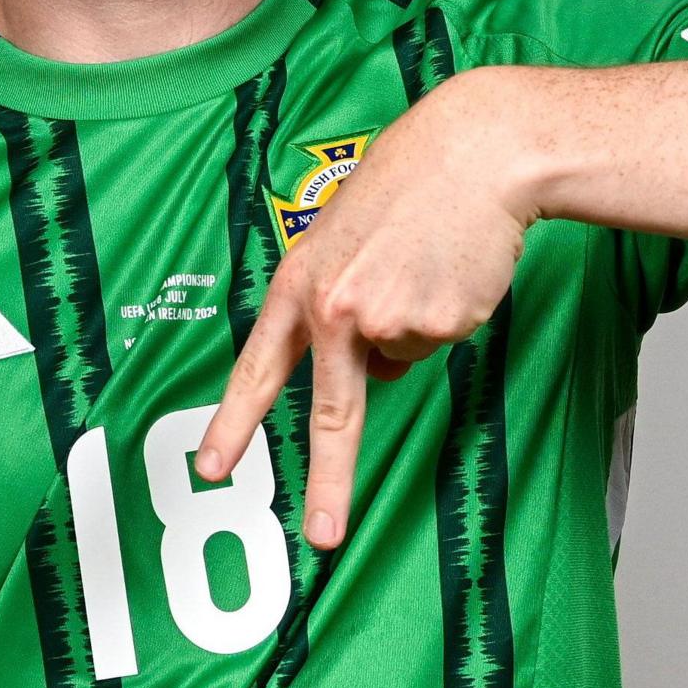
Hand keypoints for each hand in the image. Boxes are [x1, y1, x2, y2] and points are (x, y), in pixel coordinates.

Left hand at [196, 70, 539, 544]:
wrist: (476, 151)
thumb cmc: (409, 185)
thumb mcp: (343, 238)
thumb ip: (336, 303)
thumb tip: (372, 373)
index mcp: (300, 285)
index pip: (258, 368)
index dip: (234, 423)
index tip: (211, 469)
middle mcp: (338, 310)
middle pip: (333, 415)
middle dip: (329, 483)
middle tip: (323, 536)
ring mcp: (391, 320)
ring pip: (402, 357)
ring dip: (415, 321)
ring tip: (423, 259)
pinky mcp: (443, 325)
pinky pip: (440, 341)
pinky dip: (449, 312)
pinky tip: (451, 267)